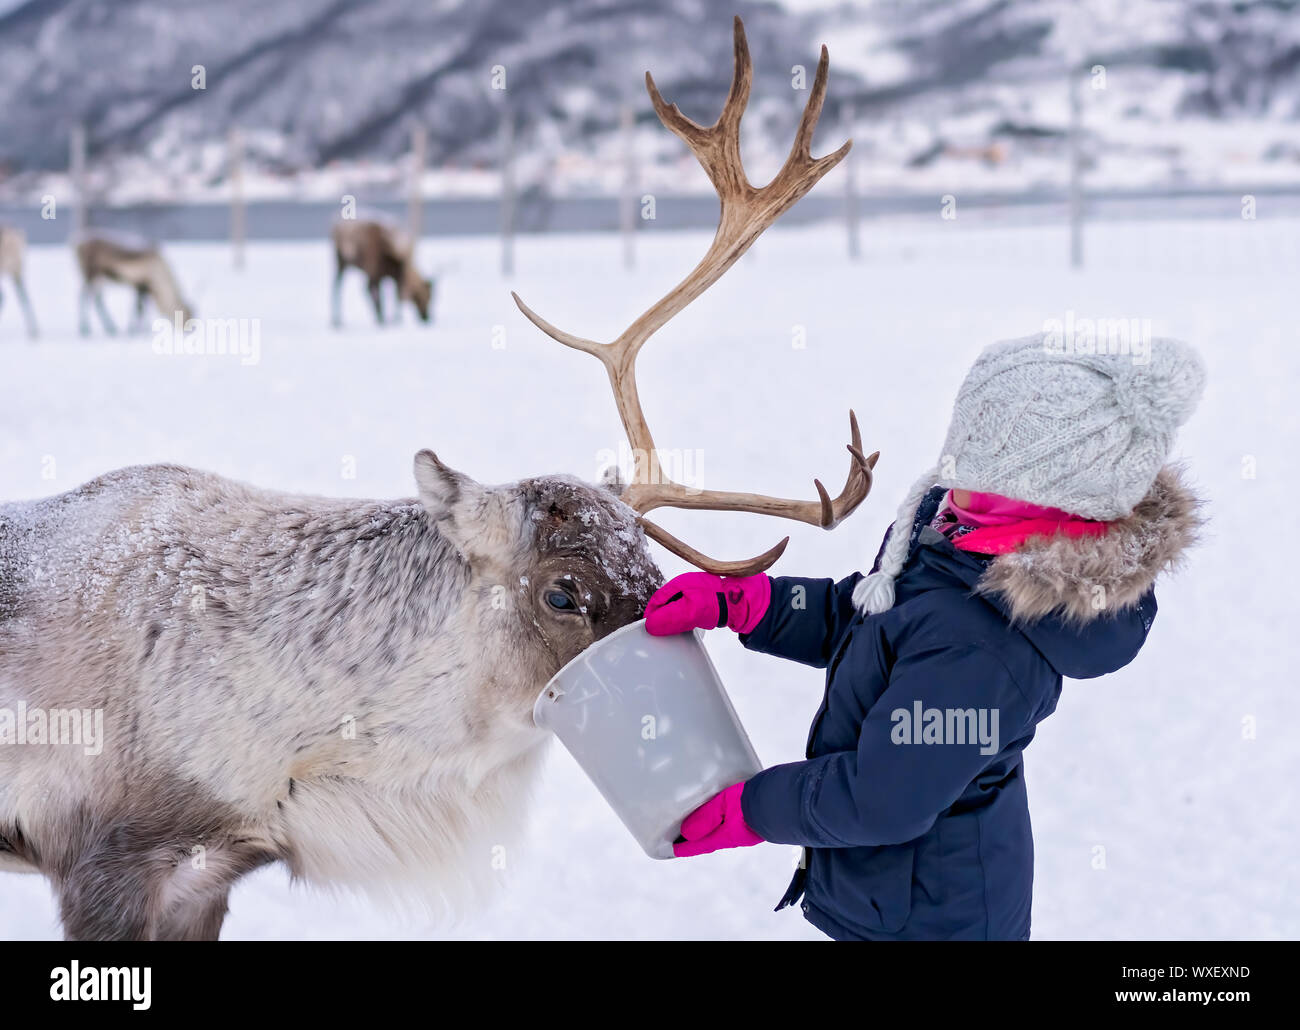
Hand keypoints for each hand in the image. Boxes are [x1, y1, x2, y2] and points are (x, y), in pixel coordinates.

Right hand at [644, 572, 770, 635]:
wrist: (739, 603)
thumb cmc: (715, 602)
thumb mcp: (688, 611)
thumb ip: (669, 618)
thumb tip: (651, 625)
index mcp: (679, 584)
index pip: (658, 599)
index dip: (651, 614)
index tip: (648, 626)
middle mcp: (686, 586)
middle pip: (666, 603)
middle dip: (661, 616)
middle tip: (658, 630)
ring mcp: (696, 592)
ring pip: (677, 607)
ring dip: (673, 618)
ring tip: (672, 630)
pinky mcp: (704, 600)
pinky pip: (688, 610)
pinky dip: (684, 618)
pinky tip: (688, 627)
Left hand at [674, 782, 763, 857]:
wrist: (781, 800)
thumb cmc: (750, 801)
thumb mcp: (723, 804)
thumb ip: (705, 817)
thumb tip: (686, 833)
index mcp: (724, 836)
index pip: (700, 844)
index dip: (685, 847)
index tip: (673, 850)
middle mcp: (735, 838)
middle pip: (711, 841)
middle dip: (698, 841)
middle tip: (685, 840)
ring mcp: (746, 832)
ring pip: (723, 835)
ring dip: (711, 833)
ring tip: (701, 830)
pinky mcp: (755, 824)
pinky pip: (734, 828)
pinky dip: (723, 826)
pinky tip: (725, 819)